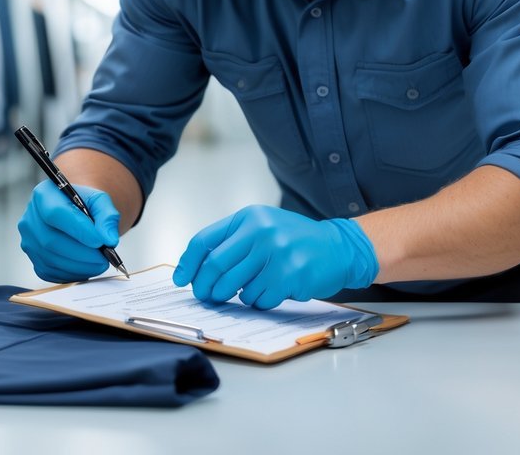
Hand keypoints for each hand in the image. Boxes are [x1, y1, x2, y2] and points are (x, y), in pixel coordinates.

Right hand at [17, 181, 120, 281]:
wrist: (74, 213)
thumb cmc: (85, 205)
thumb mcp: (100, 201)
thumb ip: (107, 216)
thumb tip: (108, 239)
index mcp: (44, 195)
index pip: (55, 213)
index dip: (78, 230)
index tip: (100, 241)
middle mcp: (30, 218)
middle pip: (50, 241)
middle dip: (82, 253)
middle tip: (105, 257)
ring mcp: (29, 241)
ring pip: (51, 260)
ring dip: (80, 266)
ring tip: (100, 262)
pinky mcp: (34, 260)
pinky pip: (51, 272)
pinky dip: (72, 274)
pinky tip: (87, 267)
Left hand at [172, 205, 378, 309]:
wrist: (338, 247)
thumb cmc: (296, 240)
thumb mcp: (263, 227)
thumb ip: (233, 242)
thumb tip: (197, 269)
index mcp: (248, 218)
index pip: (204, 241)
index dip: (188, 264)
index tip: (181, 280)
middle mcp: (260, 231)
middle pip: (215, 267)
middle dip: (206, 288)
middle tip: (207, 297)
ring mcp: (276, 253)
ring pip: (237, 288)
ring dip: (239, 296)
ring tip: (251, 289)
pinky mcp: (289, 274)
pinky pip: (259, 299)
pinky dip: (260, 301)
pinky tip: (274, 290)